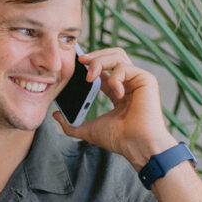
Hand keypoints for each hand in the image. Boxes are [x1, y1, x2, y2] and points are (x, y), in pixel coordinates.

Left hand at [53, 47, 175, 167]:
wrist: (137, 146)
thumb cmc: (120, 140)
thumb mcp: (89, 130)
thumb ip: (71, 124)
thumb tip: (55, 115)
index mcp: (117, 92)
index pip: (103, 69)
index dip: (89, 63)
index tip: (75, 62)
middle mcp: (129, 83)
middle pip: (112, 55)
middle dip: (95, 55)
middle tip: (79, 60)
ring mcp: (138, 80)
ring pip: (118, 55)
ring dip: (100, 61)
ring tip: (90, 76)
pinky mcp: (146, 79)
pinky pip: (125, 67)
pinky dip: (115, 77)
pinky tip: (115, 93)